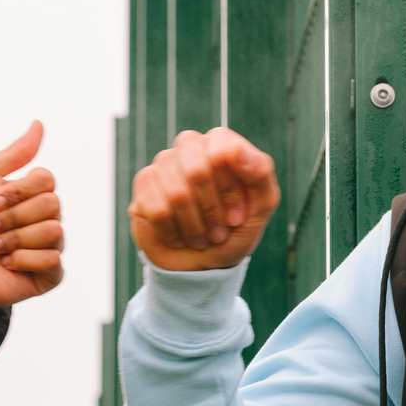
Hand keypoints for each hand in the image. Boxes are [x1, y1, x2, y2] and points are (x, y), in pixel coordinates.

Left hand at [0, 121, 63, 306]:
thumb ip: (13, 153)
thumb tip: (38, 124)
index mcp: (30, 195)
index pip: (47, 180)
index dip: (18, 191)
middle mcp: (43, 219)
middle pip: (53, 204)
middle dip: (12, 217)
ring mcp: (47, 247)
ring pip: (53, 232)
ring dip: (13, 239)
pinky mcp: (47, 275)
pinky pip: (54, 261)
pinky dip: (23, 260)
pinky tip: (5, 264)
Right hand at [128, 127, 278, 271]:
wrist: (204, 262)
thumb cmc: (235, 229)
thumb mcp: (262, 205)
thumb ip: (260, 172)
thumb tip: (236, 149)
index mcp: (221, 143)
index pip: (222, 151)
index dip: (229, 190)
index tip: (237, 218)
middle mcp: (190, 147)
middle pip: (197, 171)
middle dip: (211, 212)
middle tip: (219, 232)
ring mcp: (163, 163)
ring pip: (176, 193)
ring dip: (194, 227)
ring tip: (201, 238)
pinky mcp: (143, 184)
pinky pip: (157, 209)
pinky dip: (173, 232)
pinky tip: (179, 236)